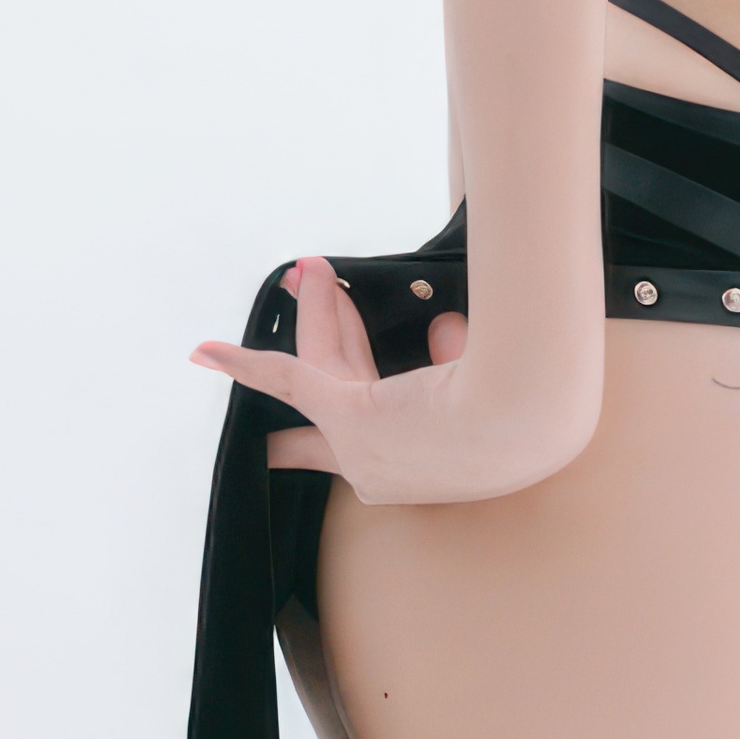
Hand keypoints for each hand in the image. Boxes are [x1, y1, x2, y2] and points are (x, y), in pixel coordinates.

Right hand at [194, 259, 582, 505]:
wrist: (530, 416)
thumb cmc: (534, 400)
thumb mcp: (493, 374)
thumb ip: (458, 353)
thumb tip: (443, 325)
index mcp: (427, 465)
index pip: (384, 418)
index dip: (373, 387)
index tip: (368, 398)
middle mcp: (385, 469)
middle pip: (346, 382)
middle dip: (332, 329)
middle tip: (316, 281)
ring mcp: (363, 449)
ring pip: (325, 367)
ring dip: (316, 314)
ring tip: (309, 269)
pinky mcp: (350, 418)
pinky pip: (287, 383)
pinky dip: (244, 366)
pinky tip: (206, 353)